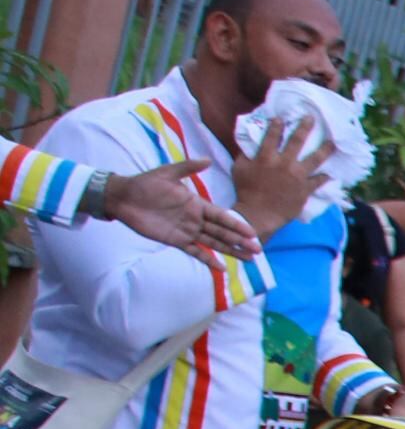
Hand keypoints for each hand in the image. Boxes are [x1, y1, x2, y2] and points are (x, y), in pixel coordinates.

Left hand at [97, 159, 259, 256]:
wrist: (123, 197)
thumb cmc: (144, 184)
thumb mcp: (166, 173)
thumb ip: (188, 168)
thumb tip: (207, 160)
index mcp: (197, 204)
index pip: (222, 216)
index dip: (237, 224)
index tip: (252, 232)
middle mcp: (196, 219)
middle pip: (223, 232)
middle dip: (240, 241)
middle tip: (258, 249)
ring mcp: (187, 231)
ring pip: (214, 243)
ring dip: (231, 251)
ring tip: (249, 259)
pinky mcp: (176, 241)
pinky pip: (195, 252)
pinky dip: (208, 260)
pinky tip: (221, 268)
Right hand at [229, 116, 326, 234]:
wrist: (258, 214)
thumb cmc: (245, 191)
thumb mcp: (239, 168)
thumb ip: (245, 154)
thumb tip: (250, 141)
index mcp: (266, 157)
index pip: (273, 135)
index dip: (277, 124)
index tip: (282, 117)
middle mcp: (284, 164)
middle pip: (297, 141)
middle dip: (305, 127)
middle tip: (312, 118)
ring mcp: (297, 176)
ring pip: (315, 159)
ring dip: (325, 149)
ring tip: (333, 142)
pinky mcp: (305, 189)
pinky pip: (318, 181)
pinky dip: (325, 177)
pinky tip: (331, 173)